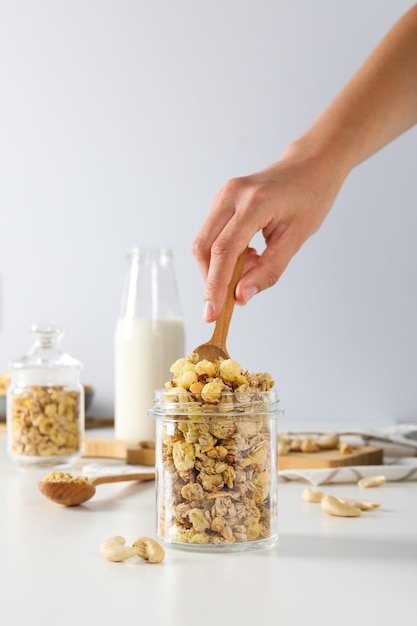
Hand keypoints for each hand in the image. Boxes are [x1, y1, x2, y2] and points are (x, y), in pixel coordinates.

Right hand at [192, 141, 346, 321]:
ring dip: (220, 266)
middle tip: (233, 298)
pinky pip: (211, 234)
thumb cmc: (310, 198)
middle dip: (212, 280)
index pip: (224, 251)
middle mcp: (231, 195)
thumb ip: (268, 270)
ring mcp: (223, 195)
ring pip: (204, 243)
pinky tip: (249, 254)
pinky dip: (223, 254)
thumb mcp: (297, 238)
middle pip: (204, 248)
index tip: (211, 314)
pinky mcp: (221, 200)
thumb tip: (240, 296)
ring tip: (253, 264)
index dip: (214, 287)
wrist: (310, 166)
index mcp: (255, 203)